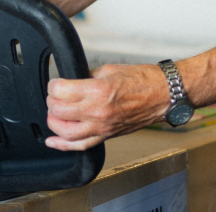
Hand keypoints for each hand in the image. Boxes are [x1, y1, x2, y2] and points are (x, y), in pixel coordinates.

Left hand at [43, 63, 171, 150]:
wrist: (164, 95)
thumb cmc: (144, 80)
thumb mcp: (110, 69)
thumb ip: (88, 76)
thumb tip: (73, 80)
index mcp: (98, 91)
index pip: (61, 91)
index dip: (54, 85)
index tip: (55, 83)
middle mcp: (98, 112)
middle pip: (59, 111)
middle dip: (52, 101)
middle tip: (55, 95)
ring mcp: (102, 127)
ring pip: (65, 132)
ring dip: (54, 122)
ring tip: (54, 113)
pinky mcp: (107, 136)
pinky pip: (80, 146)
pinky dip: (63, 145)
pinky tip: (52, 141)